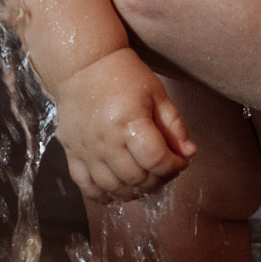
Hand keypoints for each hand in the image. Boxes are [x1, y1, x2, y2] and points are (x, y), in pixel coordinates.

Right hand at [52, 49, 194, 201]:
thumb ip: (174, 125)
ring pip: (114, 188)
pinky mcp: (71, 154)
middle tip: (164, 170)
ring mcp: (86, 150)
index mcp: (129, 122)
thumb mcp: (157, 94)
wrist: (83, 66)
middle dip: (158, 180)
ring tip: (145, 180)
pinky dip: (103, 196)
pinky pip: (87, 187)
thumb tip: (189, 153)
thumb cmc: (124, 75)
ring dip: (135, 191)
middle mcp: (106, 141)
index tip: (180, 162)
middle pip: (137, 178)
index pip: (156, 160)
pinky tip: (117, 190)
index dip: (174, 166)